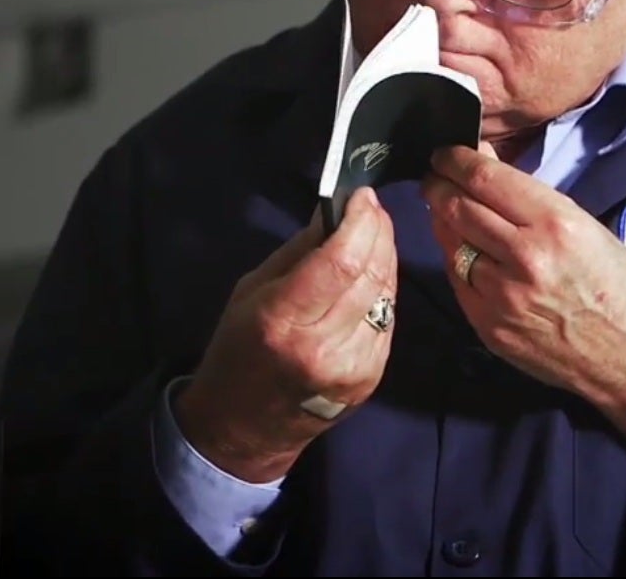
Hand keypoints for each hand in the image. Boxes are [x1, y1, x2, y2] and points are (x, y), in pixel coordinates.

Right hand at [173, 187, 397, 482]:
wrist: (244, 429)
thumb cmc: (237, 350)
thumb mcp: (252, 291)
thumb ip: (299, 253)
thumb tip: (336, 212)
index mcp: (283, 320)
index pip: (340, 261)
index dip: (360, 222)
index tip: (363, 195)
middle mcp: (324, 346)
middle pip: (371, 274)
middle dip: (378, 232)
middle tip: (372, 208)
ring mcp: (353, 367)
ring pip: (387, 294)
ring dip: (385, 258)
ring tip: (373, 235)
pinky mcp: (371, 378)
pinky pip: (388, 319)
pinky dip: (383, 291)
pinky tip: (371, 276)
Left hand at [420, 143, 625, 482]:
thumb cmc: (619, 285)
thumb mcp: (586, 226)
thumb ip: (529, 197)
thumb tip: (483, 162)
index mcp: (555, 225)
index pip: (485, 179)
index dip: (455, 161)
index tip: (445, 154)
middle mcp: (525, 258)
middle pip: (458, 208)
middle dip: (438, 186)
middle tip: (433, 177)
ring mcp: (503, 297)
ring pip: (451, 245)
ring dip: (443, 223)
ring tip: (445, 210)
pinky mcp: (489, 327)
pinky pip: (458, 282)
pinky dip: (456, 260)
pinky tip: (462, 249)